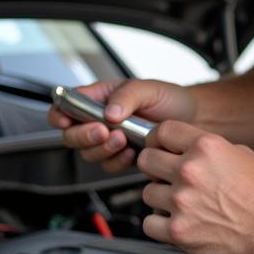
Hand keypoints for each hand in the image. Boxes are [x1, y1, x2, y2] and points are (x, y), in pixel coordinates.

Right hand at [47, 79, 198, 171]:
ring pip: (89, 153)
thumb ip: (127, 96)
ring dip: (103, 149)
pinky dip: (117, 162)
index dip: (59, 114)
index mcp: (100, 98)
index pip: (66, 105)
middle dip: (85, 136)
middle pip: (72, 135)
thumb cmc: (170, 99)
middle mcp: (100, 120)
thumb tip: (109, 112)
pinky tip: (132, 153)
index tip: (65, 120)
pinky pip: (109, 165)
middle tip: (105, 131)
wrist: (194, 119)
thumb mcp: (148, 88)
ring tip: (123, 140)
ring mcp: (110, 140)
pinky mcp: (123, 156)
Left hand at [137, 120, 253, 253]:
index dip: (158, 139)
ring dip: (160, 197)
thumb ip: (211, 150)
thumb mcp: (242, 155)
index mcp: (206, 147)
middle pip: (146, 159)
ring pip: (147, 192)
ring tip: (178, 202)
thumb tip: (192, 149)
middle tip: (164, 174)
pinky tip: (174, 221)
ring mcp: (181, 201)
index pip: (163, 131)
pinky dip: (159, 224)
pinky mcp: (177, 230)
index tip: (158, 146)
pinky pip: (149, 223)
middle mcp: (190, 171)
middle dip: (154, 166)